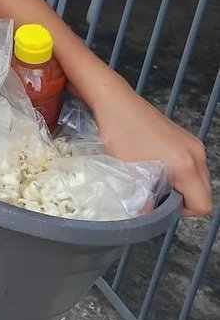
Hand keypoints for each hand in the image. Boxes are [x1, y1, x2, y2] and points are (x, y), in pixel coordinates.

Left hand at [94, 88, 211, 217]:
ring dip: (180, 185)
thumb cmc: (119, 134)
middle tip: (155, 195)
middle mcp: (196, 153)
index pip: (203, 205)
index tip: (161, 205)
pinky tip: (156, 166)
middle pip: (204, 192)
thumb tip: (145, 218)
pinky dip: (179, 172)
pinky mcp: (185, 137)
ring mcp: (192, 143)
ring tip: (154, 179)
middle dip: (183, 200)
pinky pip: (191, 164)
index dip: (183, 212)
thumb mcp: (128, 174)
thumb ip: (142, 202)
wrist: (115, 101)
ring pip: (198, 179)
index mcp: (186, 165)